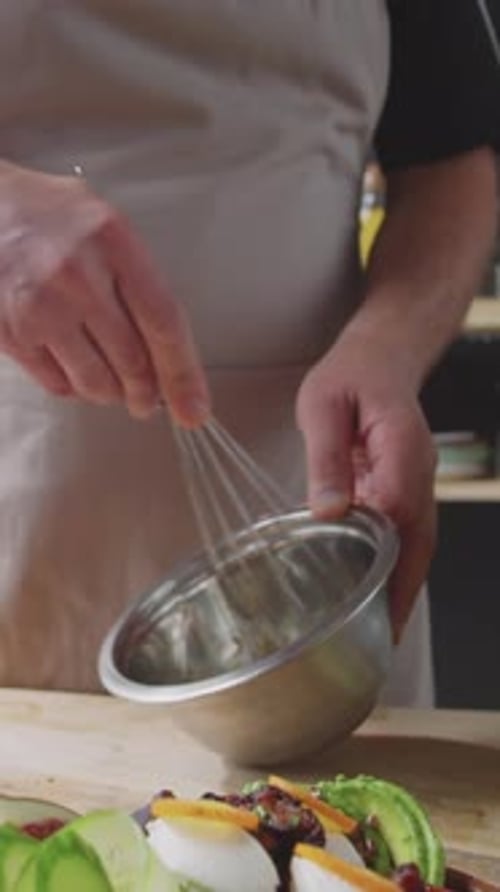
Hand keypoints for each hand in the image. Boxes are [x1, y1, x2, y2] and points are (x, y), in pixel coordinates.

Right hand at [0, 163, 208, 424]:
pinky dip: (75, 388)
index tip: (194, 408)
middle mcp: (77, 276)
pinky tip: (76, 368)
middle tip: (150, 401)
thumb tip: (169, 351)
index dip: (183, 374)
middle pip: (133, 362)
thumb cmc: (48, 216)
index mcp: (112, 242)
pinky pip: (57, 384)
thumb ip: (139, 280)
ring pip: (95, 382)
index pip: (163, 322)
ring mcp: (39, 308)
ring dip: (112, 394)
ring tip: (114, 386)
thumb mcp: (105, 226)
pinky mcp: (10, 333)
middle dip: (148, 394)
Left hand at [296, 331, 436, 641]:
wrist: (381, 355)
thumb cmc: (351, 375)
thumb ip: (326, 458)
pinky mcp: (408, 485)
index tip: (376, 604)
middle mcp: (419, 472)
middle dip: (405, 593)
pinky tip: (380, 588)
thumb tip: (327, 510)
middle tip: (384, 641)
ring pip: (419, 542)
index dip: (389, 565)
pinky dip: (399, 564)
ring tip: (383, 630)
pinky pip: (409, 531)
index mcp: (402, 452)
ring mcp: (419, 480)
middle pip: (420, 542)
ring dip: (405, 584)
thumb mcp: (324, 406)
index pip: (399, 517)